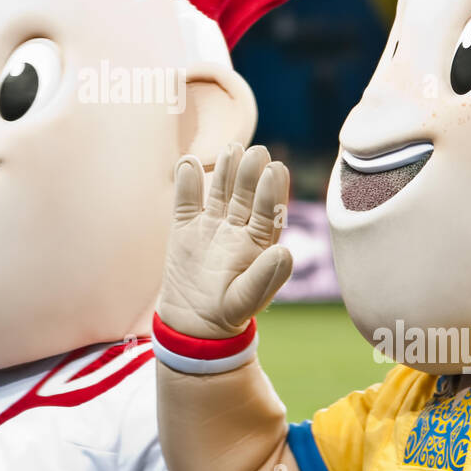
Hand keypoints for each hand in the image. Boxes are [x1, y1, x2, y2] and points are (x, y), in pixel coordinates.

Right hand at [157, 144, 293, 339]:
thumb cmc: (227, 312)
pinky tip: (188, 163)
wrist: (192, 322)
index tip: (275, 170)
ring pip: (219, 192)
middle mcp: (237, 228)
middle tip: (257, 152)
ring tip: (231, 148)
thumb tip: (286, 253)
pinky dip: (186, 182)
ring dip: (224, 171)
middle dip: (250, 174)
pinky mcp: (184, 226)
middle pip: (244, 196)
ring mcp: (210, 224)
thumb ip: (265, 277)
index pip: (267, 212)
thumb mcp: (247, 300)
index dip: (270, 192)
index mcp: (258, 243)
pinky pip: (186, 201)